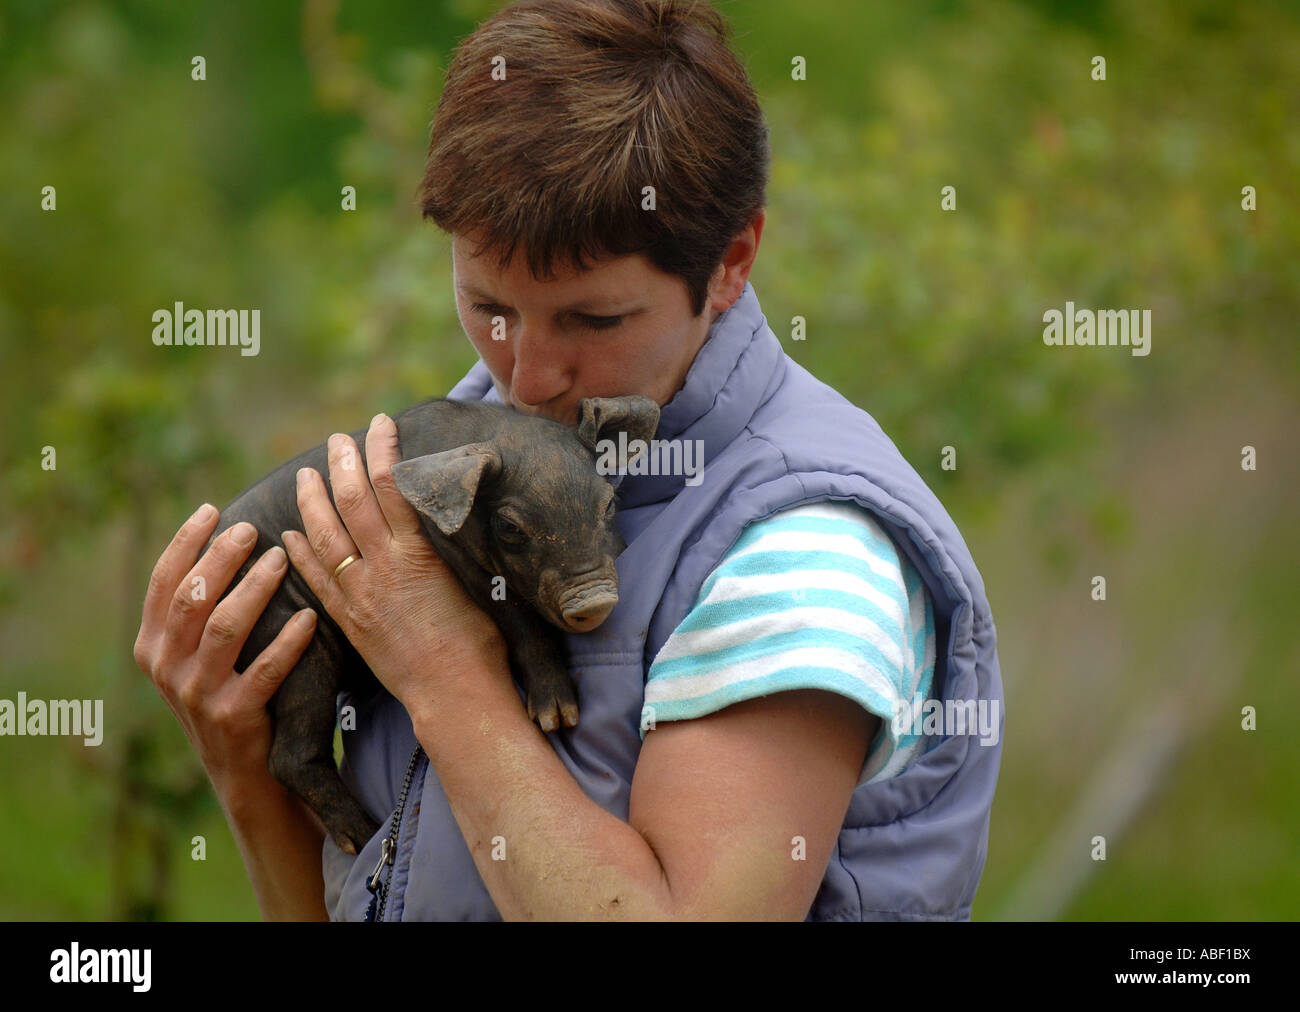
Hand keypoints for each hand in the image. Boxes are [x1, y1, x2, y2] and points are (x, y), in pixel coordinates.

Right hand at [134, 504, 317, 789]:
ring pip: (223, 627)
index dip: (185, 542)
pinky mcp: (233, 717)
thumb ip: (200, 609)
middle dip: (221, 557)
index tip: (213, 509)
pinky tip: (310, 617)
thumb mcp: (199, 656)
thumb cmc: (230, 694)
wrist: (245, 772)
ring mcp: (197, 694)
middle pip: (191, 596)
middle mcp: (166, 668)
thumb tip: (227, 537)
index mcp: (153, 645)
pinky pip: (264, 670)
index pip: (162, 581)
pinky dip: (288, 641)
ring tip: (282, 559)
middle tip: (253, 529)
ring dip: (254, 589)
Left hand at [281, 413, 506, 717]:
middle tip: (336, 439)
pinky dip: (300, 554)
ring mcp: (360, 595)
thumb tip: (444, 510)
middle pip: (352, 502)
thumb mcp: (474, 580)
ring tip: (304, 475)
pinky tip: (288, 536)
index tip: (380, 423)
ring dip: (311, 501)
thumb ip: (450, 545)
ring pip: (324, 536)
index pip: (392, 485)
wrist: (455, 696)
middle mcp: (383, 567)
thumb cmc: (481, 643)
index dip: (382, 449)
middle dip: (341, 464)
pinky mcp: (350, 622)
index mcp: (418, 553)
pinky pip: (316, 580)